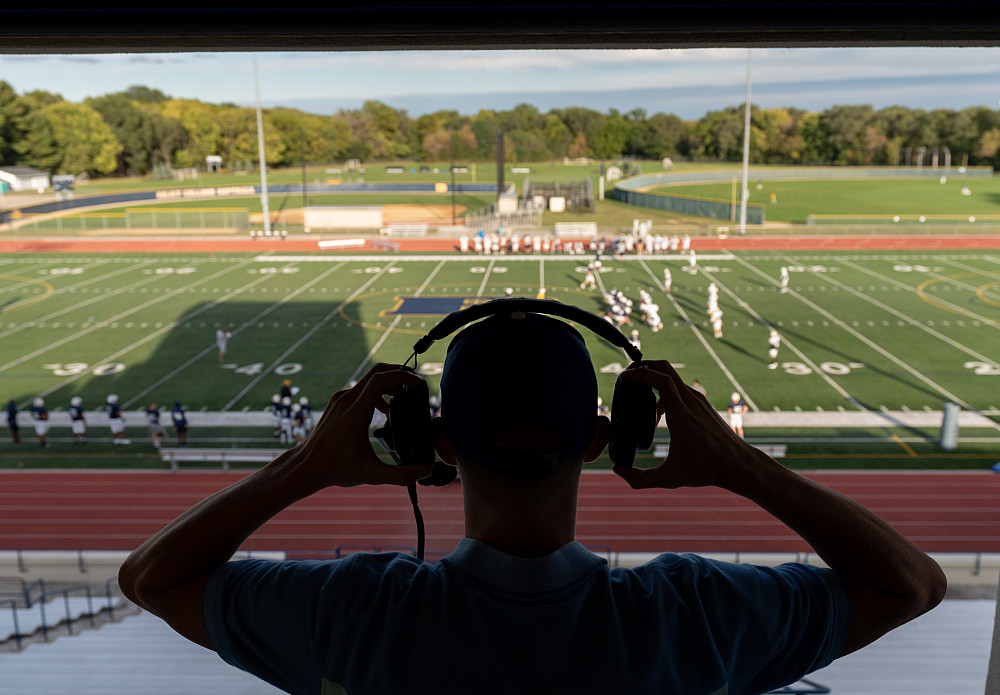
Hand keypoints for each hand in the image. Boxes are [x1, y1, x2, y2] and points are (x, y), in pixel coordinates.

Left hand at [291, 363, 433, 489]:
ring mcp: (340, 399)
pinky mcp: (336, 403)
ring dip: (388, 384)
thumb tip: (426, 470)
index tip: (417, 382)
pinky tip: (384, 410)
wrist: (305, 466)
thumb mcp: (372, 475)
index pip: (380, 380)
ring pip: (368, 380)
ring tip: (402, 398)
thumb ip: (402, 475)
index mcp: (355, 412)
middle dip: (398, 373)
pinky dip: (376, 392)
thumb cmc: (336, 469)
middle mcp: (346, 400)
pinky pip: (360, 389)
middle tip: (415, 384)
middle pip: (376, 372)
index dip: (401, 376)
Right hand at [613, 361, 757, 490]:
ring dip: (654, 379)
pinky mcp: (703, 404)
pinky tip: (659, 413)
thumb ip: (640, 479)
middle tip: (627, 374)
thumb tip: (618, 470)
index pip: (661, 380)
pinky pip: (680, 388)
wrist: (739, 464)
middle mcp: (691, 401)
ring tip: (638, 395)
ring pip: (672, 377)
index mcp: (682, 415)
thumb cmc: (706, 470)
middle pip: (665, 368)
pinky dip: (665, 391)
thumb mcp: (669, 478)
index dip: (640, 373)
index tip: (624, 377)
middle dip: (644, 366)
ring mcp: (699, 400)